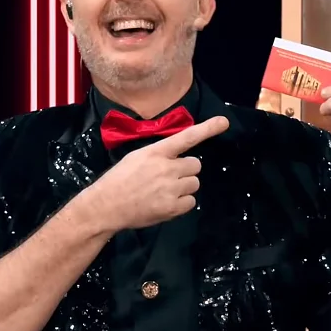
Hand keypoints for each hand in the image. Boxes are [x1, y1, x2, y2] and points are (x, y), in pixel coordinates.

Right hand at [81, 116, 230, 230]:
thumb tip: (176, 157)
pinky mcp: (172, 207)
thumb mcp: (136, 158)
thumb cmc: (119, 180)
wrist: (106, 206)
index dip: (207, 129)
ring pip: (194, 183)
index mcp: (155, 152)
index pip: (186, 137)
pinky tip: (166, 203)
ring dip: (184, 187)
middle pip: (195, 165)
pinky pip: (191, 202)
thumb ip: (159, 155)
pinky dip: (182, 203)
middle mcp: (166, 168)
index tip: (223, 122)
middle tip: (168, 178)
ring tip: (165, 192)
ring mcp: (170, 188)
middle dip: (185, 171)